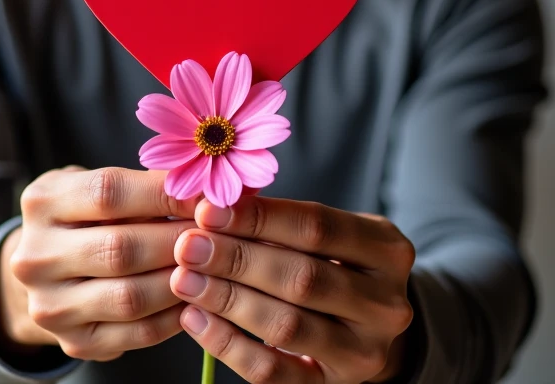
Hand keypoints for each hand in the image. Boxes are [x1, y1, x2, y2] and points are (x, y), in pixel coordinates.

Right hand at [0, 166, 197, 361]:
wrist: (48, 266)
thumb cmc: (86, 212)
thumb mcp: (96, 182)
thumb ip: (142, 183)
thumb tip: (206, 187)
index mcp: (42, 202)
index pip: (109, 192)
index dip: (163, 194)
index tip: (204, 194)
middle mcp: (36, 256)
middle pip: (120, 248)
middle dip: (178, 239)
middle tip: (217, 231)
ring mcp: (51, 305)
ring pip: (130, 297)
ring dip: (181, 280)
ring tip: (212, 263)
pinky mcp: (73, 343)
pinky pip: (136, 335)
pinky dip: (174, 316)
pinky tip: (196, 296)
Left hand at [170, 195, 414, 382]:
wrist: (369, 324)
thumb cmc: (336, 261)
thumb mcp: (331, 233)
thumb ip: (283, 220)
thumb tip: (213, 207)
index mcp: (388, 250)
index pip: (317, 226)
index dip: (259, 217)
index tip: (208, 210)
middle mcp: (386, 304)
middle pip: (302, 278)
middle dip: (237, 259)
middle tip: (188, 246)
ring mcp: (365, 353)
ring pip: (286, 327)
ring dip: (227, 300)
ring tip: (185, 280)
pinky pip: (275, 373)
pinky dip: (229, 345)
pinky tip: (195, 319)